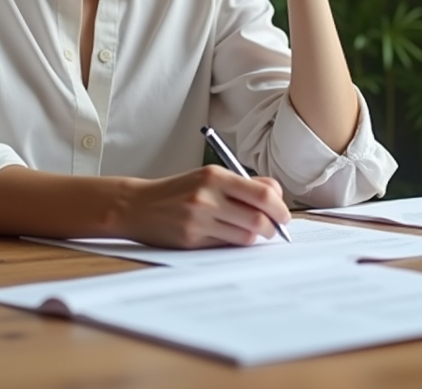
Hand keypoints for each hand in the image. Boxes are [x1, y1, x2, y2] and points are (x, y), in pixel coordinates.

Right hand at [119, 165, 291, 248]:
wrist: (138, 205)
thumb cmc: (178, 190)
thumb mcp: (208, 177)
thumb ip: (242, 184)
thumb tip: (276, 195)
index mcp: (215, 176)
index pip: (263, 193)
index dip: (280, 207)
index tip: (283, 214)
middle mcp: (207, 196)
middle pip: (259, 219)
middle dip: (273, 227)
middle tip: (274, 229)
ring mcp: (199, 220)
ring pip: (245, 236)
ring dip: (253, 237)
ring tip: (249, 231)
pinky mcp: (191, 240)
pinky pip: (226, 246)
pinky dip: (233, 243)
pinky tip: (228, 235)